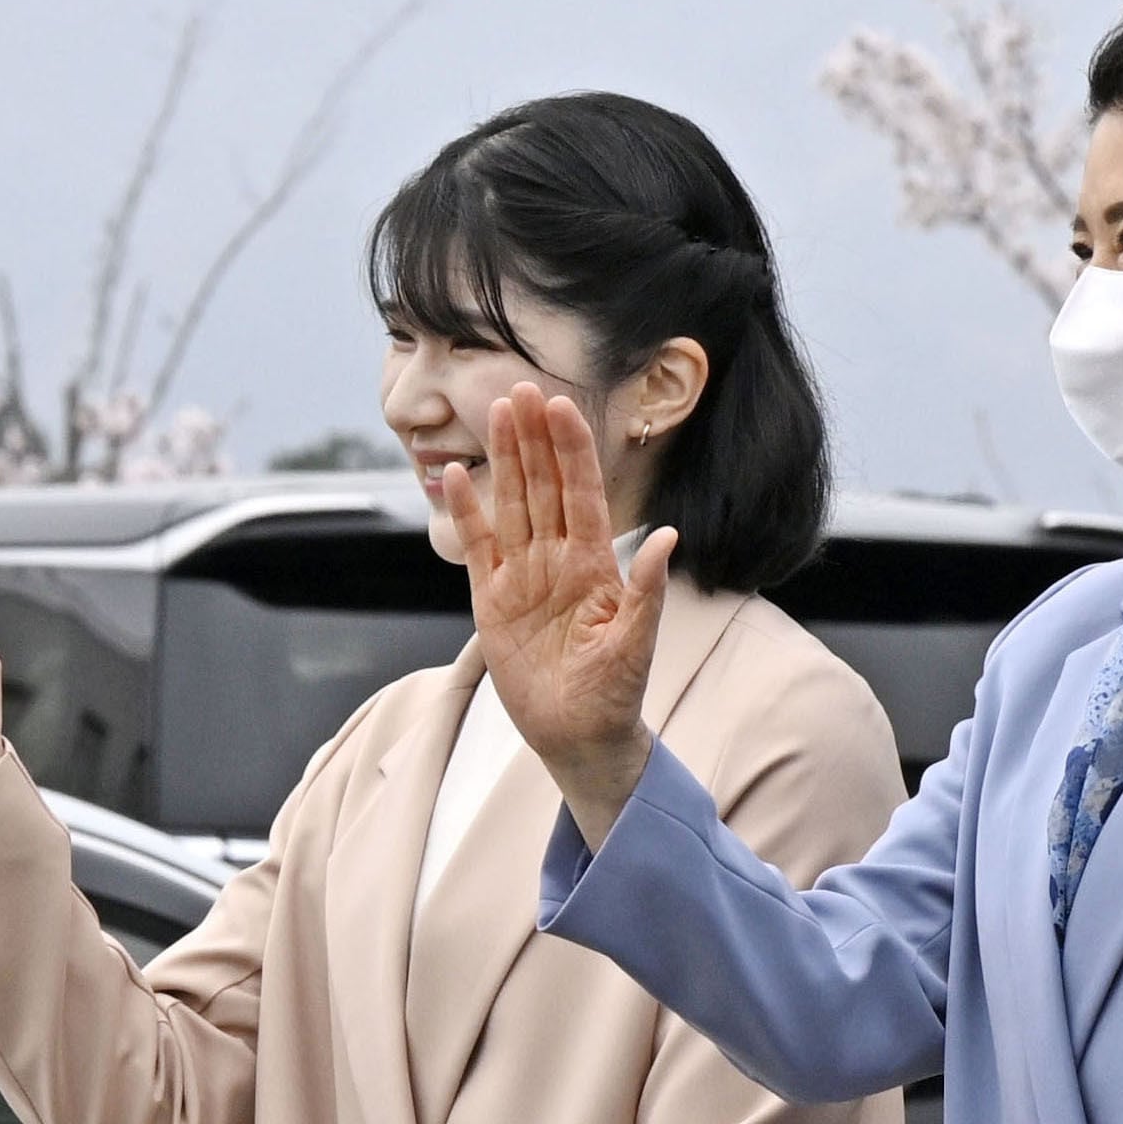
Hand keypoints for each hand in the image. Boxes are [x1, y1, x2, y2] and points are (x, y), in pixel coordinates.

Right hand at [447, 382, 675, 848]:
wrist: (579, 736)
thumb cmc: (615, 693)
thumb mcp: (635, 643)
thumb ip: (646, 590)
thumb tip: (667, 536)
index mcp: (595, 566)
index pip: (582, 495)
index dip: (572, 451)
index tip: (562, 407)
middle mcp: (558, 562)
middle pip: (543, 488)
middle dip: (535, 439)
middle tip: (521, 388)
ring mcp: (524, 577)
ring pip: (512, 505)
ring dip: (505, 460)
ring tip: (498, 413)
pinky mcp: (493, 600)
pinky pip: (478, 547)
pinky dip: (467, 513)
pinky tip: (456, 476)